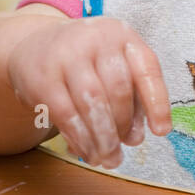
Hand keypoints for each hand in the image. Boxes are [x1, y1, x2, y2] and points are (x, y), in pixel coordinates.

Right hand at [8, 17, 171, 168]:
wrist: (32, 45)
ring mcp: (67, 56)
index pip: (147, 69)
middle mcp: (96, 39)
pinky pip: (66, 114)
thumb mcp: (113, 64)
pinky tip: (86, 151)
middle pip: (118, 88)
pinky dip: (79, 138)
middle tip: (123, 149)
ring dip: (102, 138)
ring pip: (92, 102)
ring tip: (108, 159)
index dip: (157, 103)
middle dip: (123, 125)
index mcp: (122, 35)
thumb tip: (135, 138)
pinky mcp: (43, 78)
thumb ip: (131, 97)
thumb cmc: (85, 60)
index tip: (161, 131)